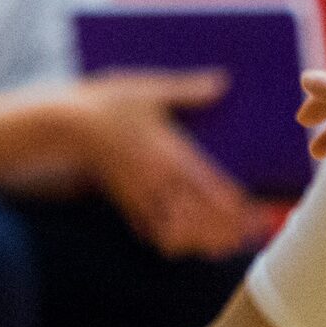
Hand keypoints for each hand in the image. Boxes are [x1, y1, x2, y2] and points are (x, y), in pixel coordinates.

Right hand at [69, 71, 261, 257]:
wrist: (64, 124)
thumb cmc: (108, 103)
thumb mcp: (151, 91)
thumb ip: (188, 90)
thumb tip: (223, 82)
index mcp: (173, 155)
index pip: (216, 191)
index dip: (241, 209)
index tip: (260, 216)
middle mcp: (160, 181)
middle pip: (202, 219)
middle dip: (228, 231)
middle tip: (249, 236)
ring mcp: (141, 194)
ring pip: (178, 231)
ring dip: (202, 239)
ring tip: (222, 243)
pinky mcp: (124, 199)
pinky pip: (150, 229)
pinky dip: (170, 240)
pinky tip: (182, 240)